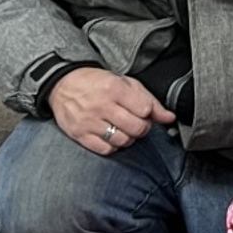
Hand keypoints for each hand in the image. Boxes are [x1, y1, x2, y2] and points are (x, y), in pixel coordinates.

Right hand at [48, 67, 175, 157]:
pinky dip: (113, 146)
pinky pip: (105, 149)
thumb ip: (149, 101)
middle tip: (137, 123)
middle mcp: (101, 105)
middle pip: (136, 128)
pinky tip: (111, 136)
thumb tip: (169, 118)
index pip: (144, 110)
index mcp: (114, 88)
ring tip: (123, 129)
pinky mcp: (79, 134)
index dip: (148, 114)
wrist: (63, 84)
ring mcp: (89, 121)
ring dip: (128, 138)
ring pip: (122, 140)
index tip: (143, 112)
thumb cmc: (97, 83)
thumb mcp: (125, 84)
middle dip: (142, 128)